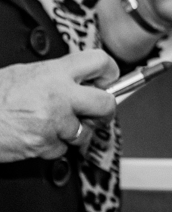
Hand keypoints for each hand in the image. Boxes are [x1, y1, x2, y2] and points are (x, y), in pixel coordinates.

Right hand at [0, 50, 118, 161]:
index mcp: (54, 73)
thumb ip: (54, 75)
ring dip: (74, 132)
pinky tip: (38, 135)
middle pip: (107, 104)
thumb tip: (78, 78)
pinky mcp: (45, 145)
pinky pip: (63, 149)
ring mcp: (54, 122)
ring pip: (85, 132)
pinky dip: (53, 146)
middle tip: (96, 111)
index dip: (109, 71)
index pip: (100, 62)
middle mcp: (59, 96)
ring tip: (53, 124)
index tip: (108, 79)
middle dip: (104, 110)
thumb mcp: (23, 73)